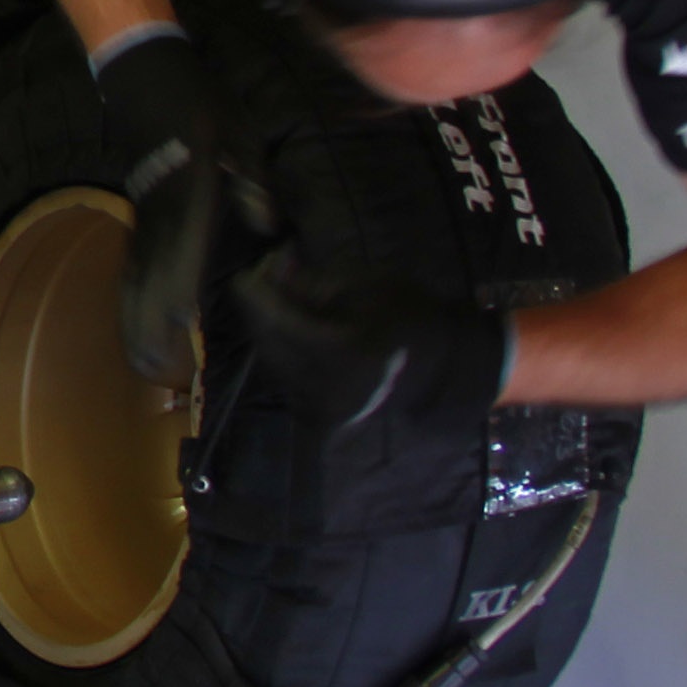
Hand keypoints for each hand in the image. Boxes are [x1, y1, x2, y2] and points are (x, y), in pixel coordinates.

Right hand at [91, 33, 230, 394]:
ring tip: (141, 362)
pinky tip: (132, 320)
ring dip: (135, 321)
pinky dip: (130, 298)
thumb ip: (253, 183)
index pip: (185, 248)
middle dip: (152, 324)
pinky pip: (131, 264)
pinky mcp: (139, 213)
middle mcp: (162, 212)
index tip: (184, 323)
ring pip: (135, 276)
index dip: (182, 285)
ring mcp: (144, 215)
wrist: (144, 77)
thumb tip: (267, 224)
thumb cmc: (199, 106)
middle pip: (151, 276)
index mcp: (191, 193)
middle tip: (157, 370)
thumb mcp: (238, 136)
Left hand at [232, 249, 510, 437]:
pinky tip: (290, 321)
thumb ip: (316, 282)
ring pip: (273, 358)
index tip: (244, 273)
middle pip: (270, 342)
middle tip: (268, 274)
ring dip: (269, 325)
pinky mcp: (319, 414)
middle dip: (261, 306)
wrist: (442, 367)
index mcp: (347, 356)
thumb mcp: (368, 285)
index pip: (282, 323)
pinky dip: (281, 346)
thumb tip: (271, 272)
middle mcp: (328, 389)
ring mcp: (322, 408)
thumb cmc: (411, 317)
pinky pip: (286, 373)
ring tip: (282, 292)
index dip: (257, 296)